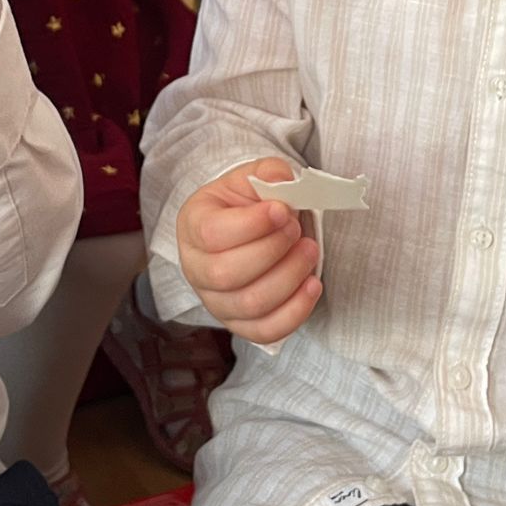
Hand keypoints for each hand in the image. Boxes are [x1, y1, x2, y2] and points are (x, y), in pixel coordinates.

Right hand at [176, 157, 322, 344]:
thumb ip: (268, 173)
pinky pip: (265, 331)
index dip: (251, 225)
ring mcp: (216, 302)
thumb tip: (283, 179)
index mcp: (193, 226)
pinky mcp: (241, 324)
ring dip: (289, 277)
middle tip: (296, 229)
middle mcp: (197, 269)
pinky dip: (295, 311)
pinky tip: (312, 285)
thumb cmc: (245, 203)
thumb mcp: (252, 178)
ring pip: (251, 304)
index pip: (212, 234)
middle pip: (227, 273)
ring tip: (309, 250)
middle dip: (273, 251)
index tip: (282, 211)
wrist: (244, 228)